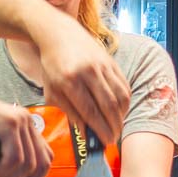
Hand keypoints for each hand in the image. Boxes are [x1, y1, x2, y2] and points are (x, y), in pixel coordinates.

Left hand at [35, 15, 129, 145]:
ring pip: (120, 96)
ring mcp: (102, 65)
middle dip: (113, 126)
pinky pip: (124, 86)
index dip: (100, 129)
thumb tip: (86, 132)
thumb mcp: (52, 91)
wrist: (59, 34)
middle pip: (108, 105)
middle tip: (113, 139)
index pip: (90, 111)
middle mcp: (88, 72)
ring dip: (121, 116)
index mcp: (69, 81)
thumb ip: (69, 112)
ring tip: (117, 127)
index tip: (105, 142)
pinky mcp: (111, 62)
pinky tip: (120, 111)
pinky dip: (124, 102)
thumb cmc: (53, 66)